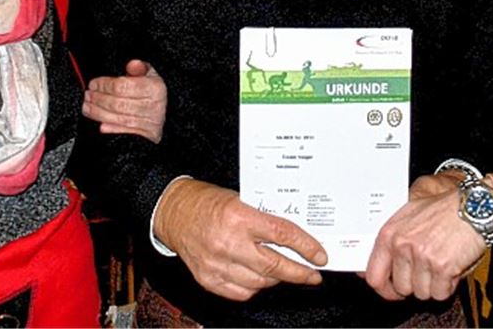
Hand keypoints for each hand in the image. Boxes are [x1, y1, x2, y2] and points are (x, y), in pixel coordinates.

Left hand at [81, 59, 166, 142]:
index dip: (104, 85)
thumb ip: (139, 68)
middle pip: (118, 103)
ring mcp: (149, 123)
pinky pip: (123, 132)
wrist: (161, 115)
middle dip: (98, 99)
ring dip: (98, 113)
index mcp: (155, 88)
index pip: (123, 86)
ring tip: (87, 107)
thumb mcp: (150, 75)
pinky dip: (109, 128)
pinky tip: (100, 124)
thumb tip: (132, 64)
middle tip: (88, 95)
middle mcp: (154, 106)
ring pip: (118, 118)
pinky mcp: (145, 136)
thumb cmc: (152, 93)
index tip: (93, 84)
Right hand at [154, 178, 327, 300]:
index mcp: (239, 217)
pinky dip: (255, 287)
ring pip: (260, 283)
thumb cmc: (206, 201)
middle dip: (299, 273)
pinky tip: (260, 278)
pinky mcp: (208, 279)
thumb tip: (292, 238)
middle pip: (274, 266)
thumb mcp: (240, 199)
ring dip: (278, 279)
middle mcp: (228, 243)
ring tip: (286, 273)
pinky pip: (241, 292)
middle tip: (313, 275)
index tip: (319, 256)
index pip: (283, 235)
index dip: (306, 247)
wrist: (173, 212)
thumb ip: (263, 219)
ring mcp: (217, 264)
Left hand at [365, 175, 485, 301]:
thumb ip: (393, 240)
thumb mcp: (410, 215)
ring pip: (421, 293)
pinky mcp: (442, 267)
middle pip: (401, 288)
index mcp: (390, 233)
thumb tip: (379, 267)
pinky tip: (452, 267)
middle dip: (415, 284)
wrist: (475, 207)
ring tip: (442, 263)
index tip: (393, 291)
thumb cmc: (446, 209)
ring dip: (434, 284)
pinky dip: (448, 286)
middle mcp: (402, 245)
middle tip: (427, 271)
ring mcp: (422, 257)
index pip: (373, 275)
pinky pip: (440, 293)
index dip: (385, 289)